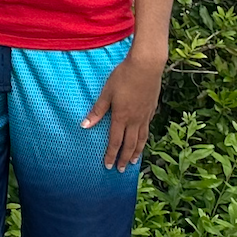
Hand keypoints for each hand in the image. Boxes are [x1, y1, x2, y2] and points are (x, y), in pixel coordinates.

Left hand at [82, 51, 162, 169]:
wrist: (147, 67)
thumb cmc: (123, 77)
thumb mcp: (106, 93)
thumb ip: (97, 110)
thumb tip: (85, 125)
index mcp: (121, 117)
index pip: (115, 141)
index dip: (111, 154)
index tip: (108, 165)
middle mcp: (135, 120)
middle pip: (129, 144)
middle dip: (124, 158)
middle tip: (121, 170)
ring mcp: (145, 115)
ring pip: (141, 139)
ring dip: (136, 151)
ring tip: (133, 162)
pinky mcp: (152, 109)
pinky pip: (147, 129)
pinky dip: (144, 139)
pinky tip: (142, 140)